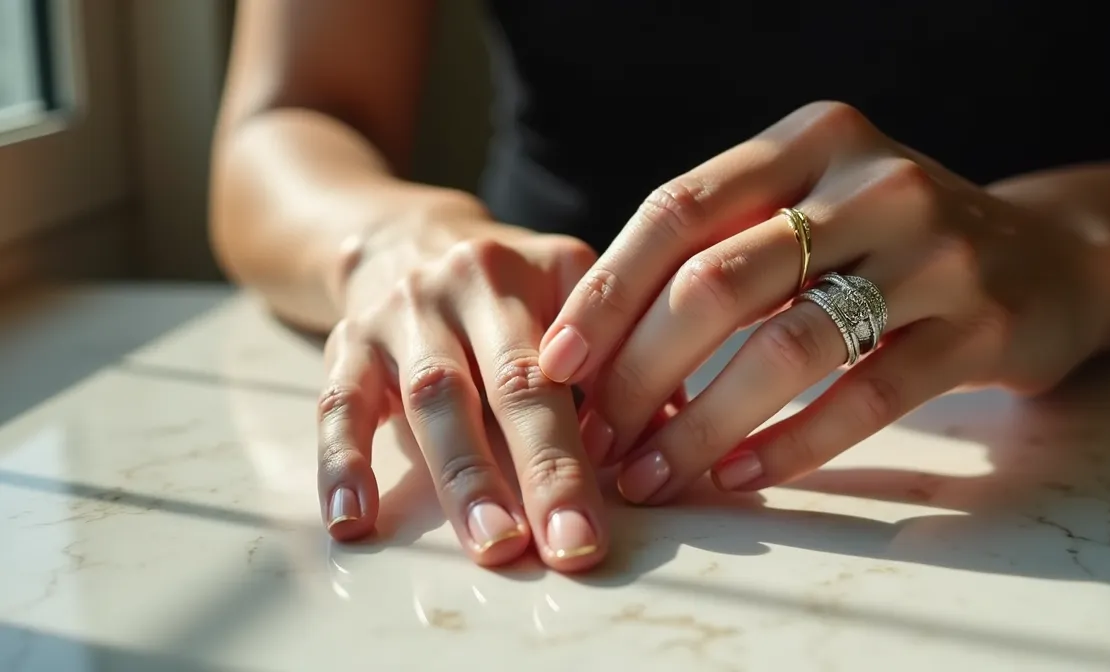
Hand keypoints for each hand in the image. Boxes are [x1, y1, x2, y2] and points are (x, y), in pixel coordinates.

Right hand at [315, 194, 611, 570]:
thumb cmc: (509, 293)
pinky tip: (352, 522)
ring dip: (465, 476)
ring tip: (493, 544)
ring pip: (432, 396)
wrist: (403, 236)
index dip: (603, 435)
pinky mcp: (348, 338)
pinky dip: (342, 462)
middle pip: (513, 380)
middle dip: (545, 470)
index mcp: (543, 271)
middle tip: (571, 547)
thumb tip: (679, 444)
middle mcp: (472, 282)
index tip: (619, 506)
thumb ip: (621, 364)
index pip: (579, 360)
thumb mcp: (571, 296)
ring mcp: (405, 310)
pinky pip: (338, 402)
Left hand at [539, 101, 1109, 503]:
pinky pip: (865, 397)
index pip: (679, 209)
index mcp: (812, 140)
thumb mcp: (818, 205)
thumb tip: (597, 341)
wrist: (1052, 257)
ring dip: (702, 422)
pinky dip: (790, 445)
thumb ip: (726, 244)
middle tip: (598, 438)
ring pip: (786, 346)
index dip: (606, 291)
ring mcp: (935, 250)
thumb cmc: (897, 241)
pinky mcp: (982, 325)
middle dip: (640, 371)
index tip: (556, 362)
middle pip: (719, 281)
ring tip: (653, 474)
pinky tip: (738, 476)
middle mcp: (872, 180)